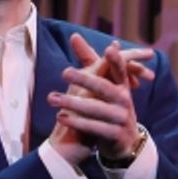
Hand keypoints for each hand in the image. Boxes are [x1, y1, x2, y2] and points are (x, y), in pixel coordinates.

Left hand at [47, 34, 153, 164]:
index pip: (120, 70)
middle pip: (104, 87)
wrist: (125, 143)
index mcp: (122, 86)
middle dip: (85, 80)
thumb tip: (74, 35)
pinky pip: (94, 128)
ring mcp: (121, 118)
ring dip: (73, 103)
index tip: (109, 49)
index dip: (116, 60)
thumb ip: (89, 61)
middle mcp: (124, 100)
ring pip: (95, 109)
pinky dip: (76, 122)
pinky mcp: (115, 135)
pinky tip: (60, 117)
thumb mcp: (103, 85)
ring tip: (52, 98)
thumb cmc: (110, 109)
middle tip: (64, 72)